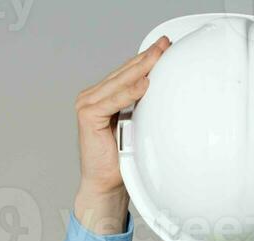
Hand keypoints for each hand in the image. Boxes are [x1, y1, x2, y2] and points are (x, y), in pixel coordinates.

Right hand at [72, 37, 171, 234]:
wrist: (107, 184)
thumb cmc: (121, 159)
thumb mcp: (136, 124)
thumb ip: (141, 105)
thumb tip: (163, 88)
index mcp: (103, 96)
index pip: (126, 72)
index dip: (146, 58)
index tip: (165, 46)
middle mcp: (92, 97)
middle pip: (124, 73)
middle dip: (146, 58)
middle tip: (165, 44)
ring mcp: (87, 105)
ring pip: (119, 82)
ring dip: (140, 68)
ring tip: (158, 56)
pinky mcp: (88, 116)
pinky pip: (112, 100)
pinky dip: (129, 93)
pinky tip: (145, 84)